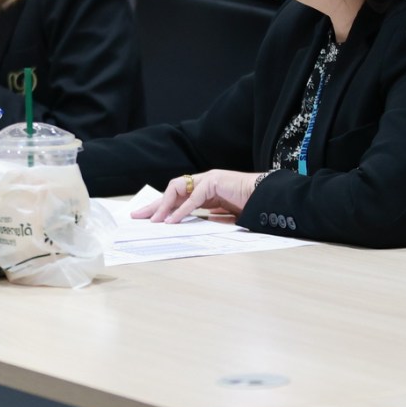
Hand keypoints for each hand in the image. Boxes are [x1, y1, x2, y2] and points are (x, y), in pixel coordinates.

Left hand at [132, 169, 259, 222]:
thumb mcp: (224, 215)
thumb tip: (189, 227)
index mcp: (204, 190)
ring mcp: (207, 180)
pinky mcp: (213, 181)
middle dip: (154, 204)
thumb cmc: (249, 206)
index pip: (177, 197)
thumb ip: (208, 218)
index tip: (150, 218)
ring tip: (154, 221)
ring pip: (177, 191)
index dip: (163, 207)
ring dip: (163, 207)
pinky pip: (193, 198)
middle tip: (137, 216)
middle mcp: (203, 182)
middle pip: (171, 191)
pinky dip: (181, 211)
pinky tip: (171, 220)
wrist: (267, 196)